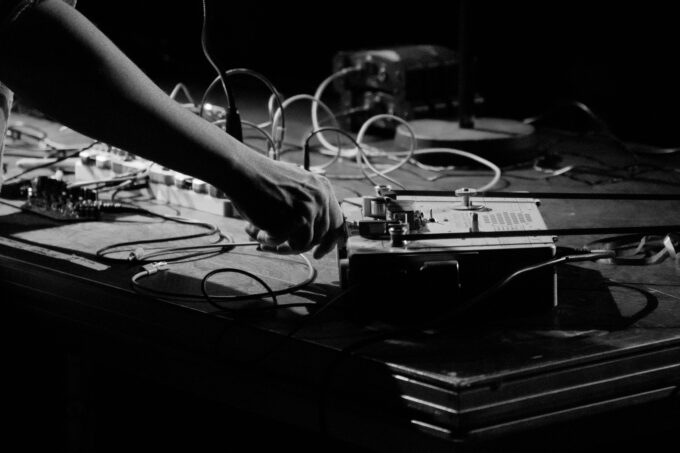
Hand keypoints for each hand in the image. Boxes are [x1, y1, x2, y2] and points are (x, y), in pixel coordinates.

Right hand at [228, 156, 344, 258]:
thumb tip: (312, 234)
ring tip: (262, 235)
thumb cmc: (263, 178)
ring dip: (281, 245)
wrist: (243, 171)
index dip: (330, 242)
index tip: (319, 253)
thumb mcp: (297, 185)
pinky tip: (255, 227)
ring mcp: (307, 211)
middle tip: (280, 248)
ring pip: (301, 244)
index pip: (337, 223)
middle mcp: (320, 200)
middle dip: (298, 246)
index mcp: (323, 189)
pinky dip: (267, 239)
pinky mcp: (292, 222)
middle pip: (319, 238)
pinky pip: (281, 243)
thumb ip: (309, 204)